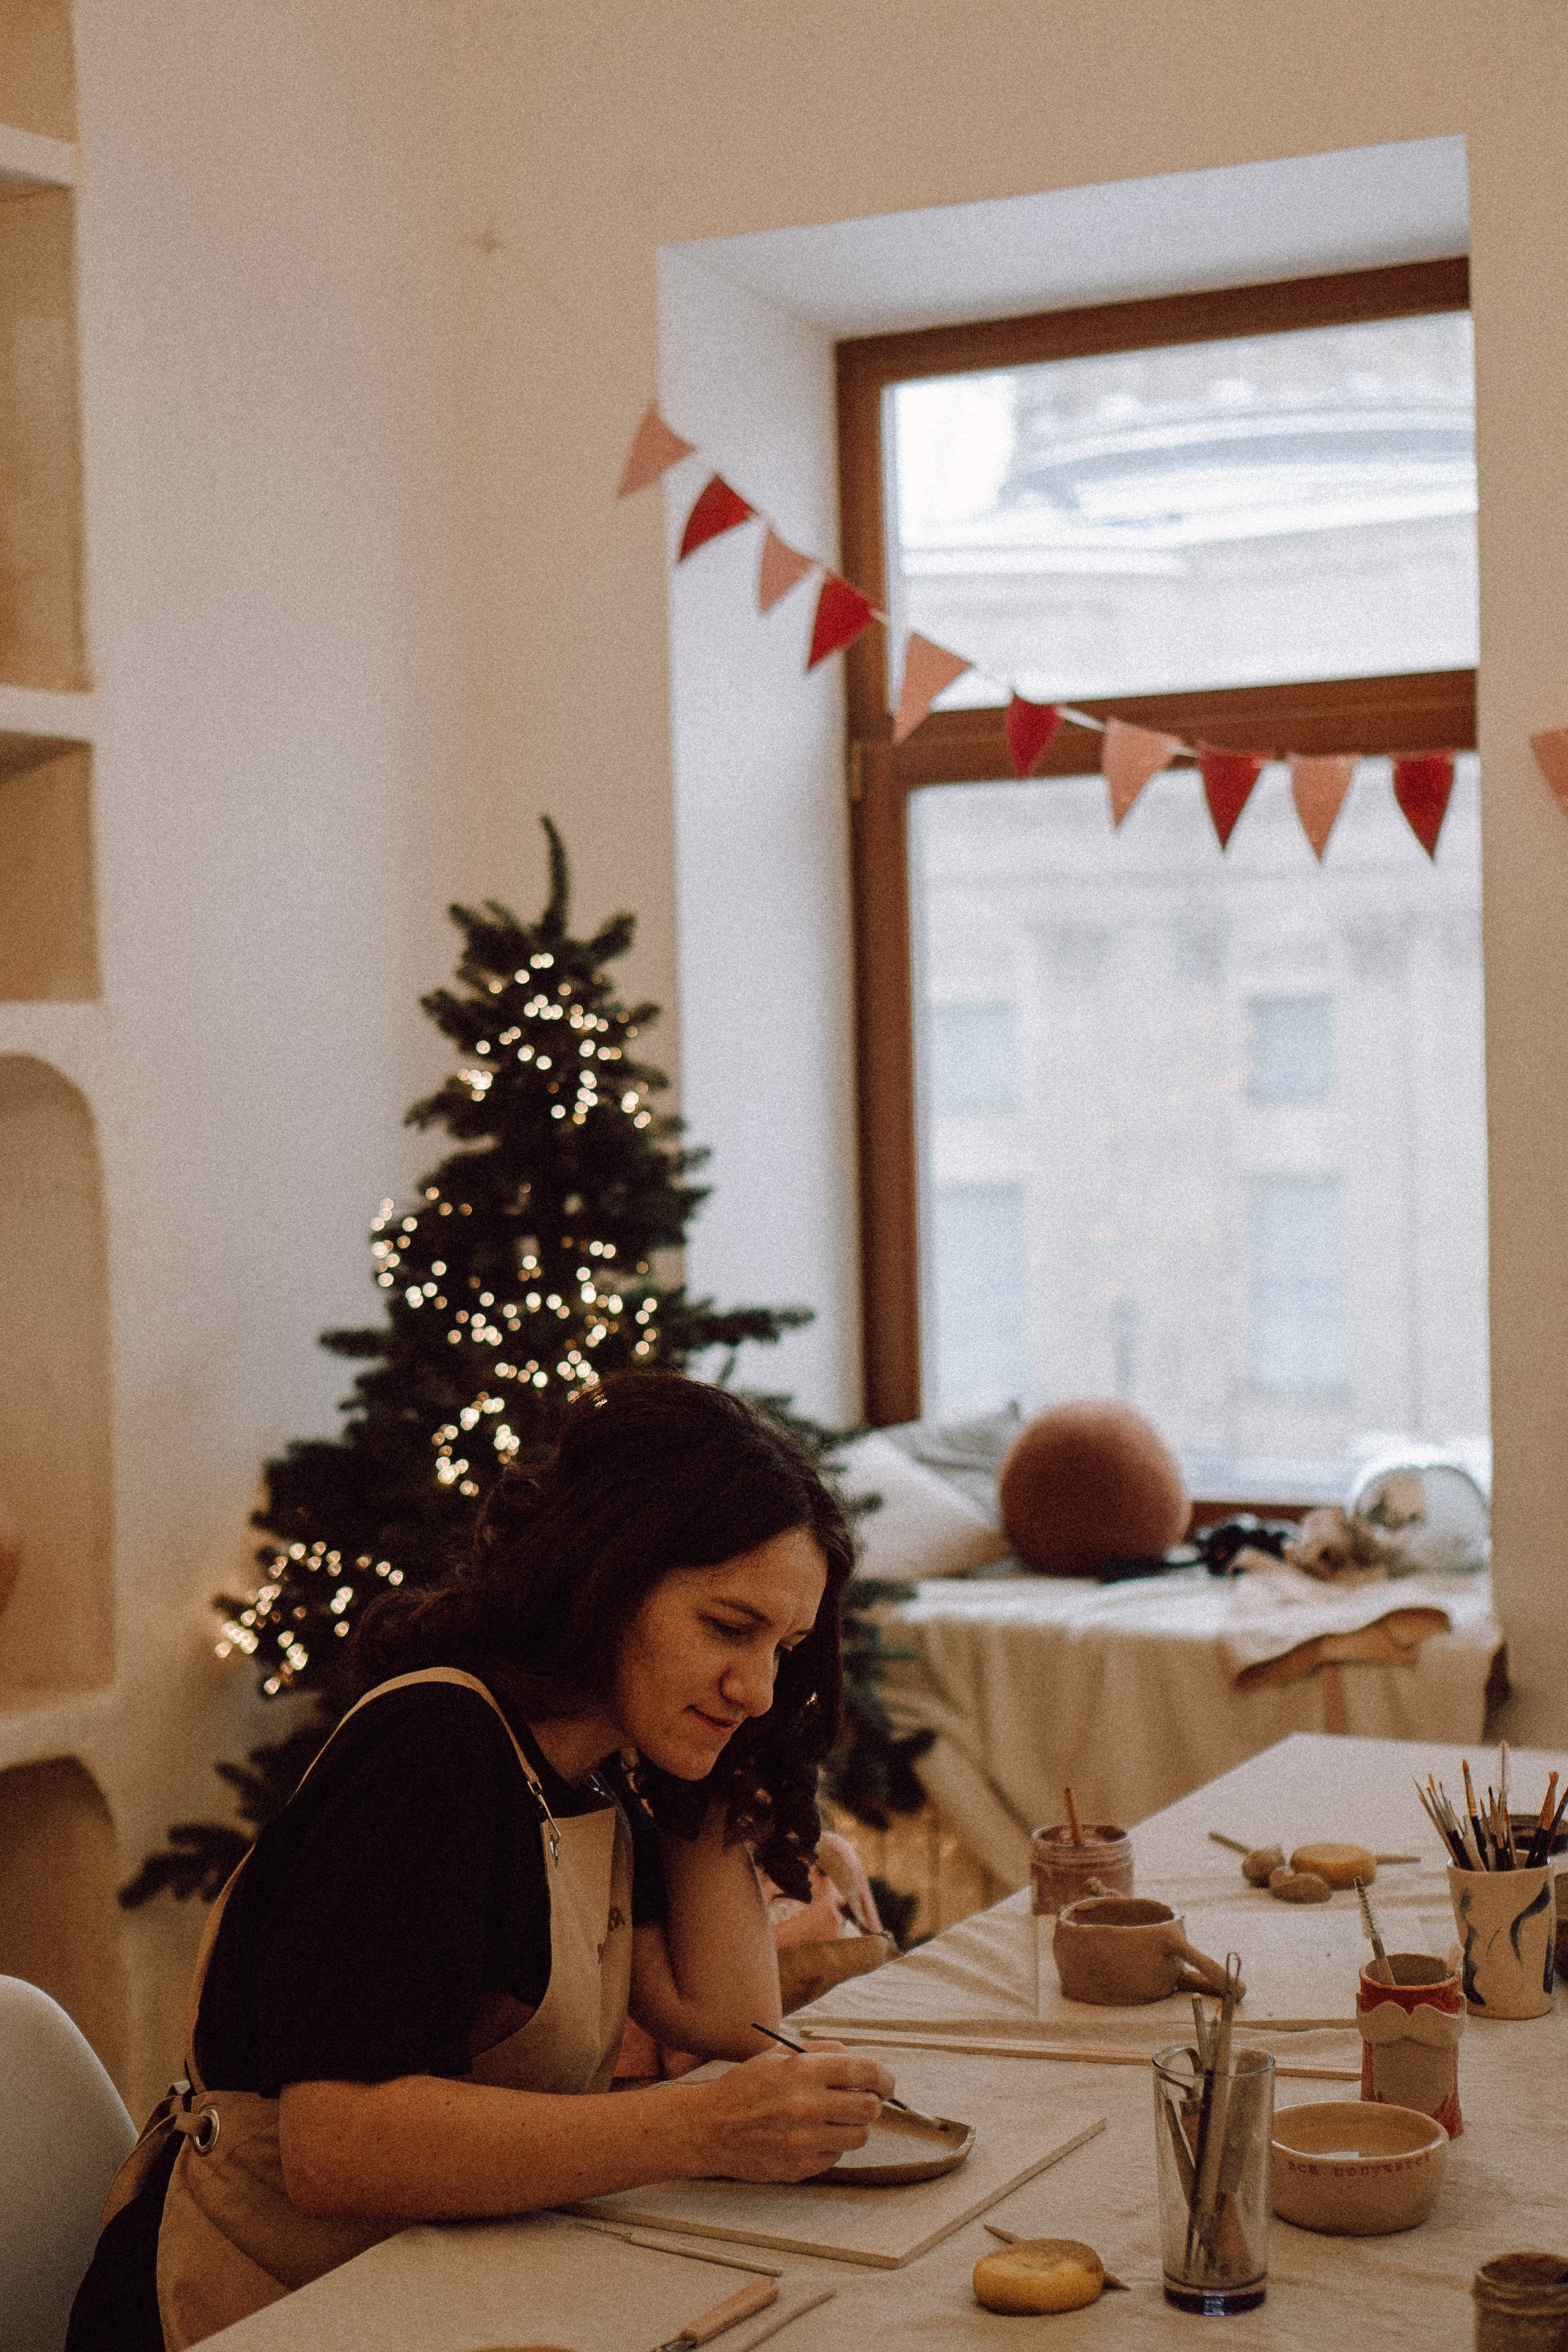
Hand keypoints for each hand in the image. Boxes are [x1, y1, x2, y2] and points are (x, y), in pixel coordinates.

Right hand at [678, 2049, 895, 2182]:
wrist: (708, 2128)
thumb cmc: (743, 2088)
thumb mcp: (777, 2056)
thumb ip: (819, 2053)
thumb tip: (854, 2059)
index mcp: (803, 2070)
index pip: (864, 2071)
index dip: (884, 2077)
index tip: (887, 2083)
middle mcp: (807, 2104)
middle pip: (869, 2107)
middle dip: (871, 2103)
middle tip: (861, 2102)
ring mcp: (804, 2140)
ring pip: (859, 2136)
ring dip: (853, 2126)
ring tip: (832, 2119)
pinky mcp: (800, 2166)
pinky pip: (836, 2156)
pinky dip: (831, 2146)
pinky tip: (810, 2137)